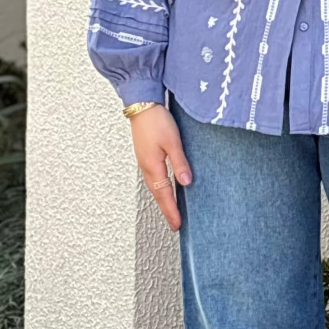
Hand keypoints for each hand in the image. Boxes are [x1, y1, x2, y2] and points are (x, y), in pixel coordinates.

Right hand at [128, 104, 190, 230]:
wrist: (141, 104)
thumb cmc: (157, 120)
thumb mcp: (173, 141)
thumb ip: (180, 163)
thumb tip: (186, 183)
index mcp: (152, 166)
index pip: (164, 195)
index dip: (171, 210)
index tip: (177, 224)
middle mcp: (146, 167)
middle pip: (158, 194)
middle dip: (166, 210)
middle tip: (174, 224)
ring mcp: (144, 161)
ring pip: (154, 187)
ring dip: (163, 200)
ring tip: (171, 210)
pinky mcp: (145, 155)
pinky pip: (153, 178)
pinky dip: (160, 188)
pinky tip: (165, 188)